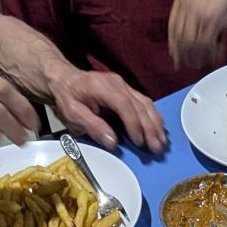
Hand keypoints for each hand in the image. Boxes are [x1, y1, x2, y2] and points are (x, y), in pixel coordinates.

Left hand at [48, 68, 167, 153]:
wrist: (64, 78)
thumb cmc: (67, 96)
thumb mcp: (72, 113)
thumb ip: (92, 126)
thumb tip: (113, 142)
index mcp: (103, 87)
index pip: (125, 105)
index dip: (134, 125)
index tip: (139, 143)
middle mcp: (118, 84)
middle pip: (140, 106)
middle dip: (151, 129)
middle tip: (157, 149)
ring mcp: (124, 85)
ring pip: (146, 104)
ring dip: (156, 124)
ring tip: (162, 143)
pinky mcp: (127, 90)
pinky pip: (144, 103)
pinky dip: (153, 117)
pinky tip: (159, 130)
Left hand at [168, 0, 226, 69]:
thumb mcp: (202, 0)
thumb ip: (192, 15)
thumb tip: (185, 43)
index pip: (173, 27)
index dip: (174, 45)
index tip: (177, 57)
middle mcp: (188, 4)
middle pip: (181, 37)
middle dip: (186, 55)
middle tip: (193, 63)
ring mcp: (199, 11)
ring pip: (192, 43)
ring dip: (200, 56)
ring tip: (208, 60)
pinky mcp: (212, 19)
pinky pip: (206, 44)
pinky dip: (212, 53)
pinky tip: (219, 54)